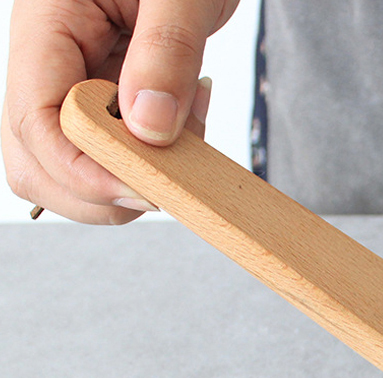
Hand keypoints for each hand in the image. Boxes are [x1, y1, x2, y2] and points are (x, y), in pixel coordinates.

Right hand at [1, 0, 238, 223]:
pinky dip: (151, 163)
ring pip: (69, 168)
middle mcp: (47, 61)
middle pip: (36, 160)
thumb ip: (166, 54)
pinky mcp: (105, 100)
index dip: (82, 171)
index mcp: (45, 22)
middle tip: (166, 179)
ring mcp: (73, 84)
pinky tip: (188, 122)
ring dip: (128, 180)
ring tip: (187, 129)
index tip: (144, 189)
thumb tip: (147, 129)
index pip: (34, 120)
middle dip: (98, 191)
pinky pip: (110, 155)